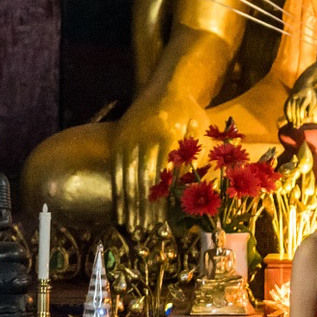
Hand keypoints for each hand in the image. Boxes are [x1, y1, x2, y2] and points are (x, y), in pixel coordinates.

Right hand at [113, 99, 202, 227]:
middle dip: (146, 207)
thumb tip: (197, 185)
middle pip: (145, 178)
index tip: (166, 220)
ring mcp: (129, 138)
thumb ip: (197, 152)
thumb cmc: (188, 112)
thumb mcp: (199, 127)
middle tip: (148, 230)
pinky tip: (121, 210)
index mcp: (168, 133)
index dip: (165, 197)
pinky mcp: (119, 140)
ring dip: (130, 204)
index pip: (165, 173)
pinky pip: (116, 170)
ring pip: (127, 177)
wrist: (166, 86)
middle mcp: (145, 136)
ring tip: (133, 227)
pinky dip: (119, 192)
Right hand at [285, 88, 316, 127]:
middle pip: (295, 110)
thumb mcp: (314, 100)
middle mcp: (297, 97)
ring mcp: (292, 97)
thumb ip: (311, 108)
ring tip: (293, 125)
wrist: (303, 84)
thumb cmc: (310, 94)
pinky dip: (287, 114)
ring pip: (290, 109)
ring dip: (291, 118)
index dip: (301, 116)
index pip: (301, 108)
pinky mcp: (288, 98)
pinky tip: (289, 120)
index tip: (301, 123)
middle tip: (297, 127)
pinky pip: (286, 107)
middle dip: (296, 119)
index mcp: (305, 97)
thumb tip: (308, 117)